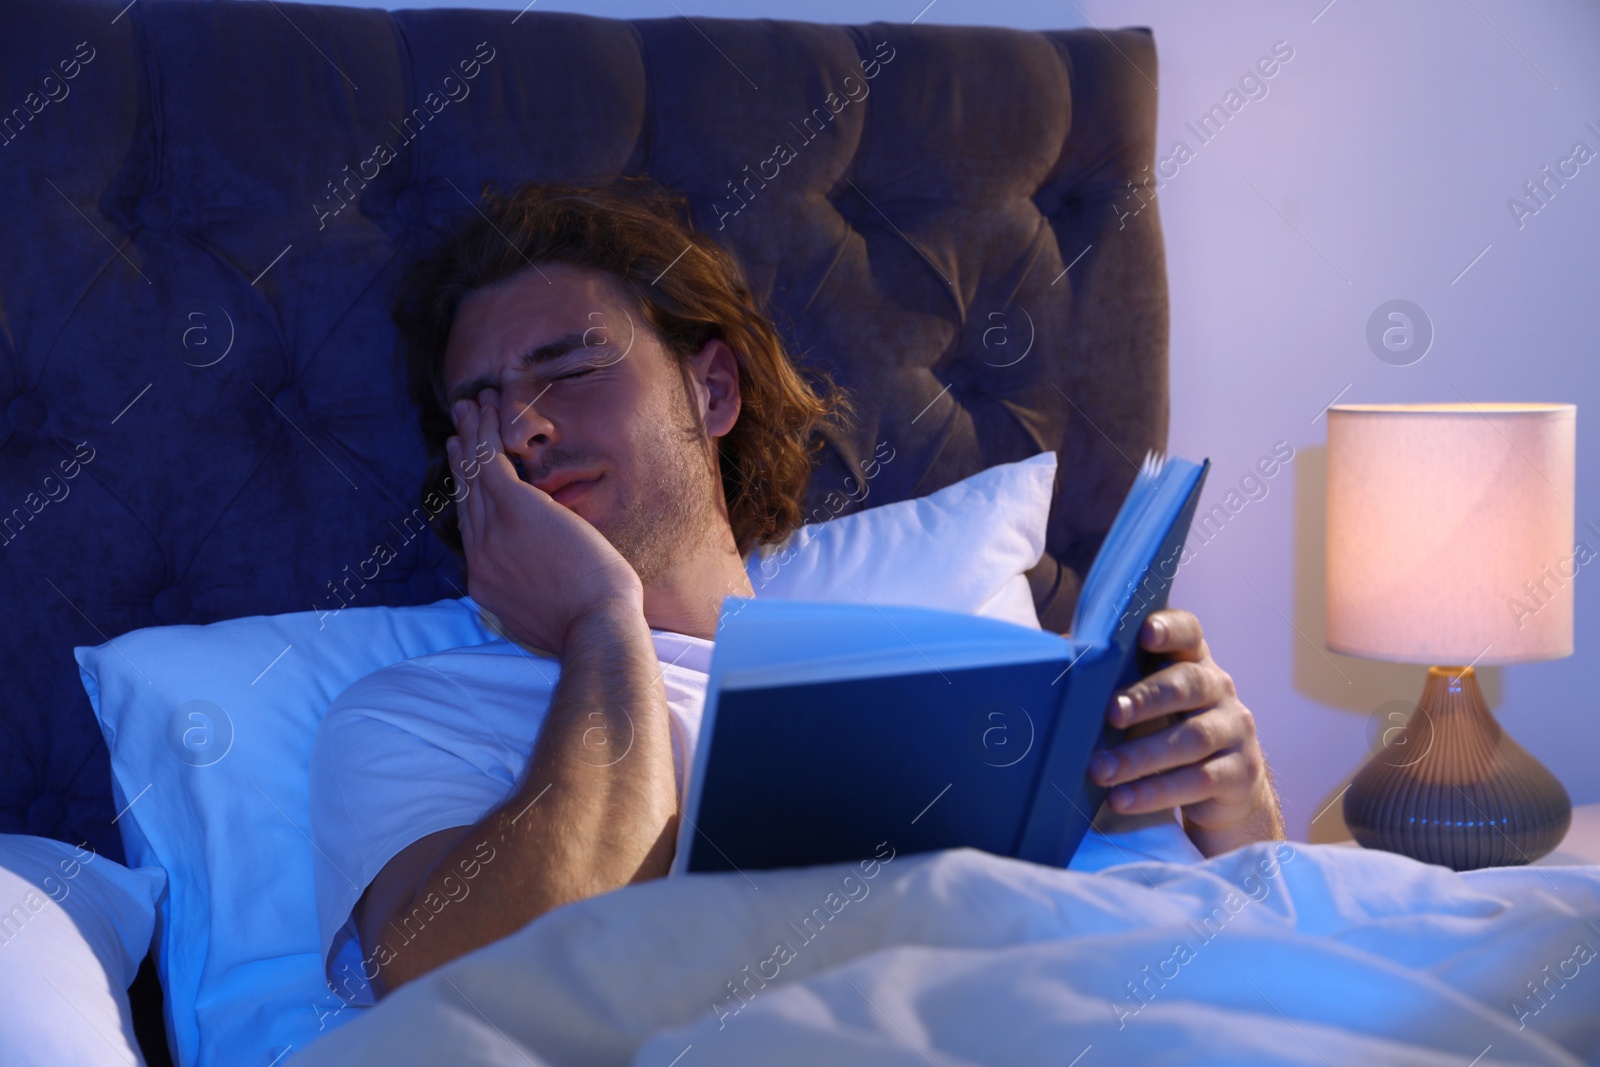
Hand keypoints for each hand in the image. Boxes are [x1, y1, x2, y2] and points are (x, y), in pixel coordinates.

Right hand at [447, 389, 642, 654]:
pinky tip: (482, 411)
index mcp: (486, 583)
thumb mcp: (544, 614)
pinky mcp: (516, 511)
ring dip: (471, 434)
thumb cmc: (588, 627)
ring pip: (474, 473)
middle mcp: (481, 557)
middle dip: (462, 458)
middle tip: (456, 429)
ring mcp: (493, 534)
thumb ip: (530, 592)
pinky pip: (490, 462)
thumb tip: (539, 579)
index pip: (472, 530)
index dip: (466, 496)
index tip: (464, 473)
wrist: (595, 629)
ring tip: (468, 406)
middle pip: (466, 497)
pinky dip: (484, 433)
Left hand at [1087, 609, 1283, 856]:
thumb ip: (1109, 679)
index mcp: (1192, 660)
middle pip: (1187, 684)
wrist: (1225, 792)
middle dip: (1146, 698)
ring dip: (1140, 756)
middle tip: (1110, 713)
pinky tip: (1122, 799)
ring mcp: (1234, 730)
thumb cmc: (1165, 731)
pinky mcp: (1239, 774)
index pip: (1189, 632)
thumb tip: (1056, 658)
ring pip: (1191, 739)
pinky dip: (1155, 792)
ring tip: (1100, 771)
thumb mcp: (1142, 702)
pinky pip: (1198, 781)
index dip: (1170, 628)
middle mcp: (1219, 688)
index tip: (1145, 633)